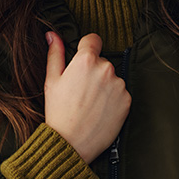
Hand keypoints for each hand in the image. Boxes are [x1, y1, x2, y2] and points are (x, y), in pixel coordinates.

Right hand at [44, 32, 130, 163]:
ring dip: (104, 86)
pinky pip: (120, 93)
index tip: (83, 61)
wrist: (72, 143)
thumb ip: (55, 54)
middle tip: (81, 92)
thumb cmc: (58, 112)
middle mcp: (106, 69)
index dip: (87, 48)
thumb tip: (53, 35)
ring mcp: (119, 85)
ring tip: (90, 104)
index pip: (93, 39)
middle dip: (93, 72)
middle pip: (102, 62)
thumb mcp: (51, 81)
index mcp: (86, 60)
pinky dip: (113, 100)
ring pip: (112, 78)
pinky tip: (100, 111)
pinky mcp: (127, 100)